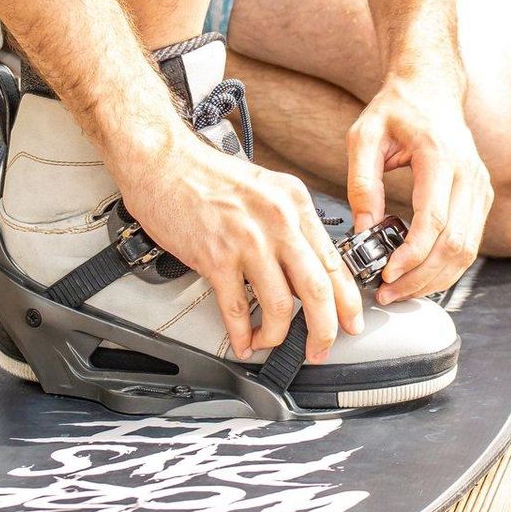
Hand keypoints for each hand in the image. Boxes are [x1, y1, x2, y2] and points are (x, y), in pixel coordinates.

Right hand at [117, 127, 364, 364]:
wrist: (161, 162)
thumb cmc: (205, 175)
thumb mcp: (264, 189)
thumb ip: (288, 225)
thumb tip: (302, 268)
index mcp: (294, 202)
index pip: (333, 260)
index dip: (347, 301)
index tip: (350, 322)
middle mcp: (278, 220)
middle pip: (317, 289)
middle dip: (324, 329)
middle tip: (321, 349)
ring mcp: (248, 240)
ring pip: (281, 305)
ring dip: (278, 336)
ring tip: (270, 343)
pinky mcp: (216, 257)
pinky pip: (237, 309)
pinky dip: (242, 334)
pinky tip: (243, 341)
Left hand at [346, 70, 492, 301]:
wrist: (431, 89)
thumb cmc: (396, 108)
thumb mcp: (363, 137)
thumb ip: (362, 183)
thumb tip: (364, 230)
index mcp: (439, 156)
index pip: (434, 219)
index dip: (412, 254)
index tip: (386, 274)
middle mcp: (468, 174)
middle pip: (455, 243)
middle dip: (421, 277)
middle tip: (388, 293)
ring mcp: (480, 187)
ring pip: (467, 250)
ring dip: (435, 278)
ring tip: (400, 291)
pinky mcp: (481, 198)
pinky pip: (470, 242)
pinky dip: (446, 266)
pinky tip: (419, 275)